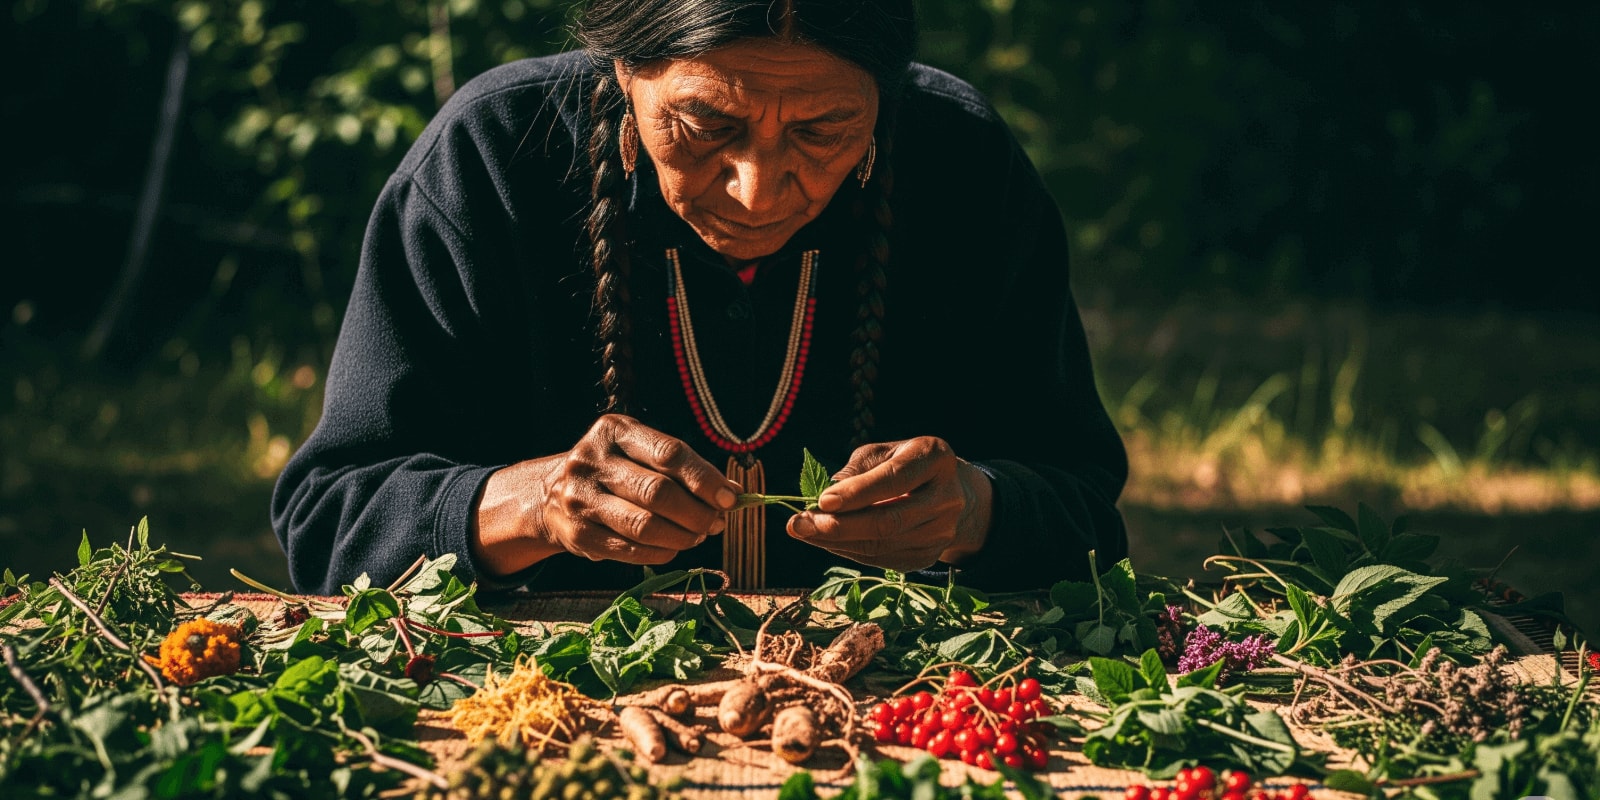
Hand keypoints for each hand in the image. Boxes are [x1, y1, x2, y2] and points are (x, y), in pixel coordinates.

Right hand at [473, 415, 739, 573]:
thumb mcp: (639, 452)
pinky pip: (630, 550)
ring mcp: (581, 499)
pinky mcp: (578, 534)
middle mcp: (592, 461)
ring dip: (683, 536)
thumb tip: (730, 493)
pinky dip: (661, 552)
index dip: (704, 478)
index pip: (669, 453)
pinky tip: (673, 547)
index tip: (729, 497)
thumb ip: (681, 468)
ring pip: (645, 526)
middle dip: (697, 513)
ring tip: (698, 536)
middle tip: (715, 522)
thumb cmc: (613, 471)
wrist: (550, 496)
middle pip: (658, 492)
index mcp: (614, 431)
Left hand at [786, 436, 992, 571]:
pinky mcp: (928, 556)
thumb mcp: (884, 452)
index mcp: (935, 458)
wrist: (951, 493)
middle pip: (890, 520)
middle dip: (840, 525)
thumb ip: (857, 470)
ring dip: (837, 542)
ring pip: (883, 545)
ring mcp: (941, 531)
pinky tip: (826, 541)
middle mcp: (946, 497)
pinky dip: (849, 552)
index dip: (858, 492)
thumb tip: (825, 498)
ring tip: (804, 531)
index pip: (895, 479)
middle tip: (799, 524)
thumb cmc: (905, 464)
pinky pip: (882, 559)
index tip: (822, 500)